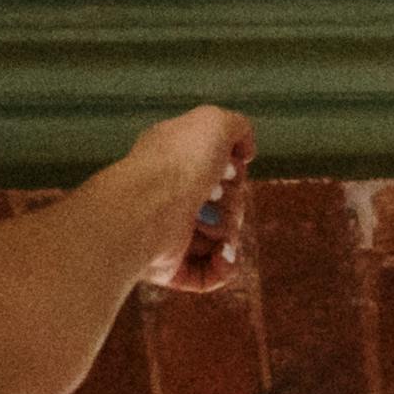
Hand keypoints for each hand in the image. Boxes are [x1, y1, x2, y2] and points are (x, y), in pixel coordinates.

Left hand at [115, 106, 258, 293]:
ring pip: (220, 237)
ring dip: (227, 233)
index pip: (216, 168)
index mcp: (175, 161)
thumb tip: (246, 152)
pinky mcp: (171, 265)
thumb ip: (237, 127)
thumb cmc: (180, 162)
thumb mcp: (214, 122)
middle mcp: (170, 194)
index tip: (229, 169)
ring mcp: (169, 232)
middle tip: (215, 198)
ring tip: (214, 231)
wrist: (147, 206)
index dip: (232, 170)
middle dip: (231, 204)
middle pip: (223, 204)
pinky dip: (224, 265)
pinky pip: (210, 271)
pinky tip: (224, 255)